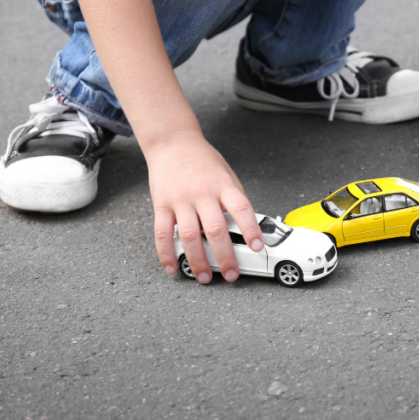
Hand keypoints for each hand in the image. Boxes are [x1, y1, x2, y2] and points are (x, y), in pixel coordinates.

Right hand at [146, 129, 262, 283]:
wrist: (173, 142)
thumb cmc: (203, 161)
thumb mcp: (227, 174)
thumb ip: (235, 199)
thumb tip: (248, 227)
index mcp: (223, 185)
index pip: (242, 208)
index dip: (251, 229)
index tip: (257, 247)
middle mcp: (203, 193)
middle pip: (215, 229)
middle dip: (225, 256)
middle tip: (231, 275)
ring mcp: (181, 200)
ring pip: (190, 236)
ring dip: (198, 261)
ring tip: (204, 277)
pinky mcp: (162, 204)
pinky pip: (163, 233)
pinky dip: (166, 253)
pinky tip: (172, 267)